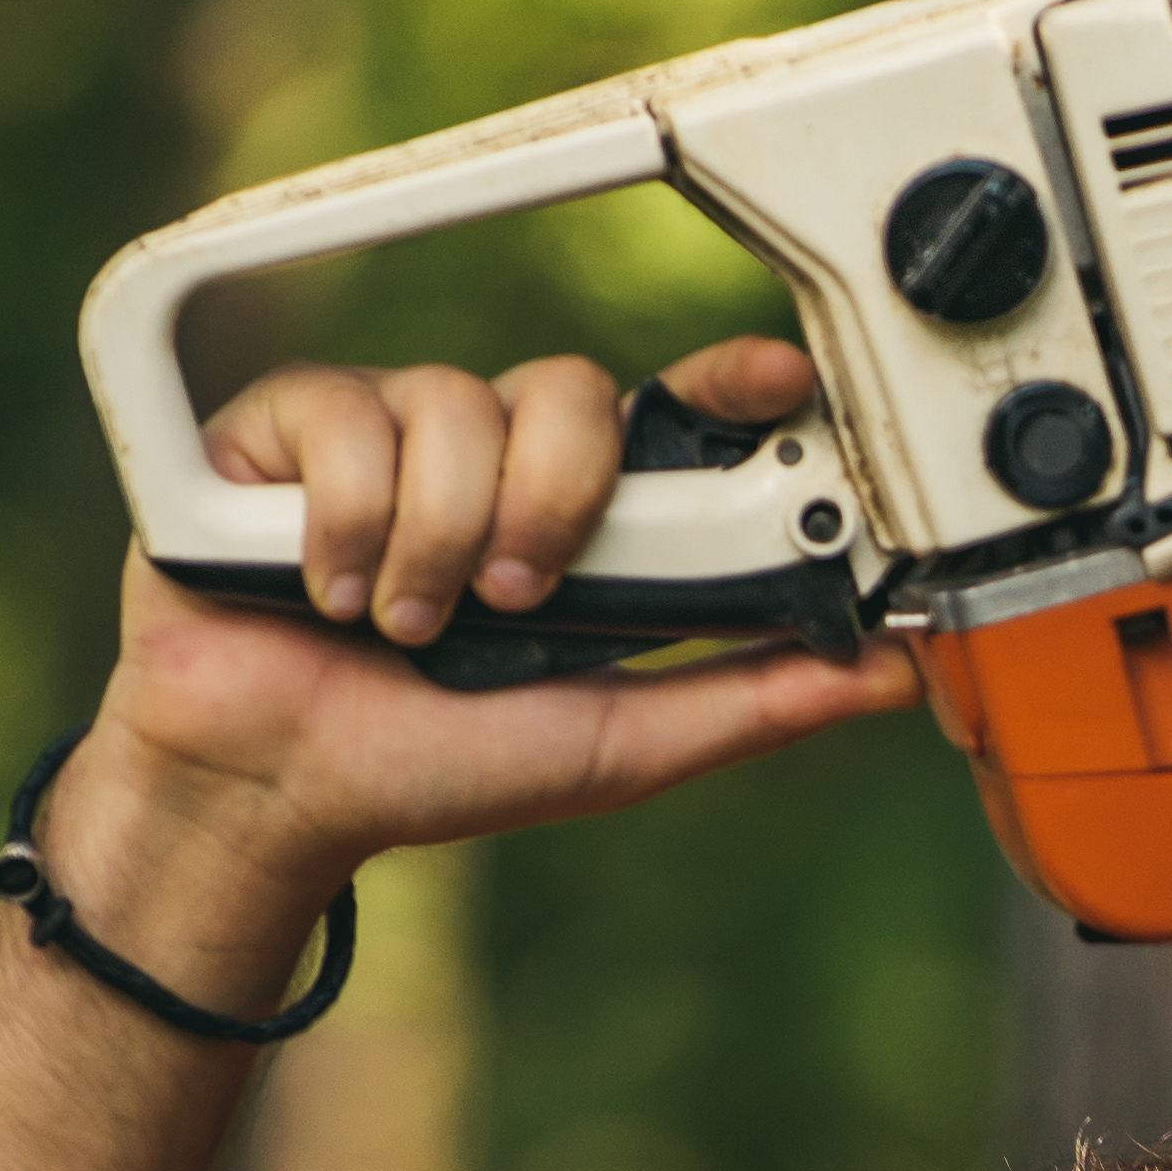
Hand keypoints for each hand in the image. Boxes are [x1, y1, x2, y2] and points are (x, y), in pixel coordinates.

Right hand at [83, 336, 911, 887]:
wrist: (277, 792)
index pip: (664, 411)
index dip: (727, 381)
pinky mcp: (284, 427)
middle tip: (516, 597)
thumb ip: (750, 703)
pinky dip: (347, 524)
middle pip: (568, 390)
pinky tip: (326, 587)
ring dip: (439, 541)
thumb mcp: (617, 745)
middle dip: (553, 500)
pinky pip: (346, 416)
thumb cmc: (432, 768)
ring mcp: (388, 430)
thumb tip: (894, 672)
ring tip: (405, 624)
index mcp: (572, 514)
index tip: (778, 378)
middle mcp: (488, 456)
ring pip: (456, 405)